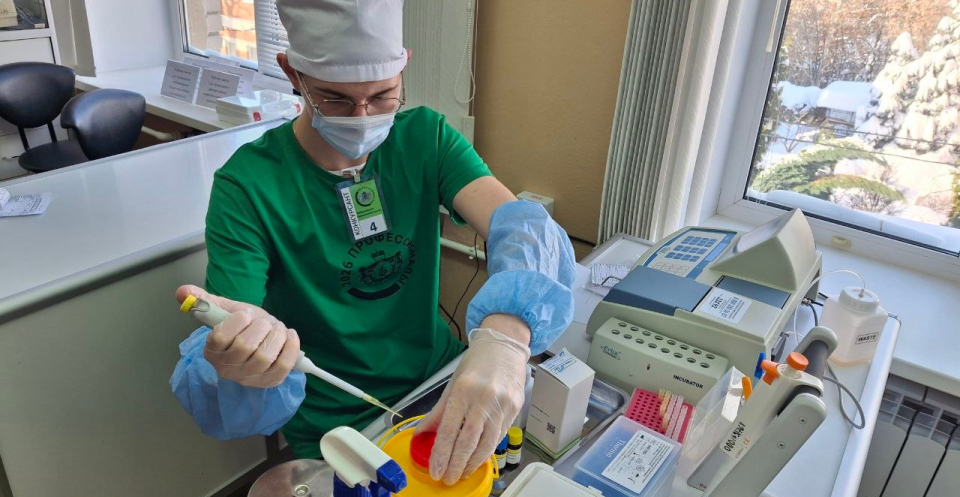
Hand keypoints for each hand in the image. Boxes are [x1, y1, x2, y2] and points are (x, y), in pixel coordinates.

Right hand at [176, 285, 300, 387]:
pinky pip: (283, 366)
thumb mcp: (226, 310)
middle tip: (263, 321)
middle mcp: (227, 369)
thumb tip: (183, 291)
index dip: (237, 322)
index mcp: (212, 351)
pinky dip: (290, 347)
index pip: (220, 337)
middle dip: (260, 327)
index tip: (246, 313)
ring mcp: (249, 378)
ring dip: (276, 335)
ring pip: (265, 357)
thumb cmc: (243, 327)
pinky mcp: (270, 381)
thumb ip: (204, 301)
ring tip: (276, 328)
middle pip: (245, 347)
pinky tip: (289, 335)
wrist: (263, 340)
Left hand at [416, 327, 529, 484]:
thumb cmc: (476, 363)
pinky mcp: (515, 408)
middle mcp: (484, 398)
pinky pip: (499, 436)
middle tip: (448, 478)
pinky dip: (487, 451)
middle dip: (456, 464)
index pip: (450, 430)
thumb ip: (438, 412)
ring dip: (472, 462)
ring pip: (487, 443)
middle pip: (468, 441)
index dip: (442, 454)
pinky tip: (477, 458)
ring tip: (462, 473)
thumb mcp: (452, 384)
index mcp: (463, 390)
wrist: (504, 346)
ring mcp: (502, 404)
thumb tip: (422, 433)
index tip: (436, 470)